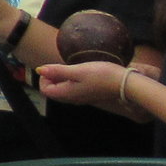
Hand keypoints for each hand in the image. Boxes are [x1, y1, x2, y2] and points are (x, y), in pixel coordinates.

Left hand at [37, 59, 152, 114]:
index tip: (53, 67)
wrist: (125, 84)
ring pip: (63, 89)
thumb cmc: (102, 76)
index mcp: (67, 94)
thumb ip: (58, 71)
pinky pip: (73, 88)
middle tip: (62, 66)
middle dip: (52, 77)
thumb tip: (39, 70)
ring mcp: (81, 97)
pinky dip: (71, 80)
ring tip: (71, 67)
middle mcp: (72, 99)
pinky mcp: (89, 94)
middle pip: (53, 90)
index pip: (45, 90)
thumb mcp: (78, 70)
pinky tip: (80, 71)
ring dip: (62, 78)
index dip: (44, 78)